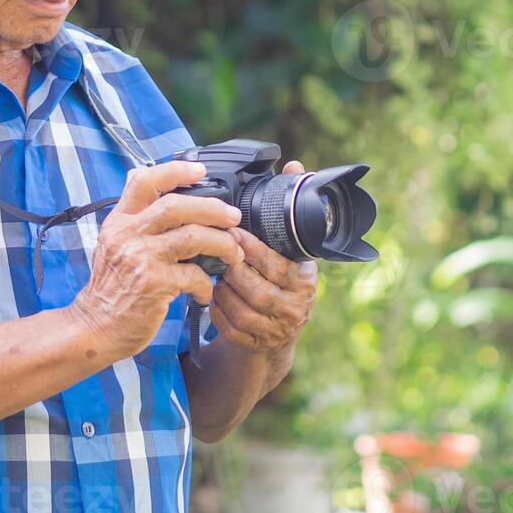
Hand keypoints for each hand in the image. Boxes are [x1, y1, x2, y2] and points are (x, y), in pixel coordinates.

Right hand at [68, 160, 244, 360]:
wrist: (94, 327)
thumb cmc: (110, 287)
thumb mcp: (111, 242)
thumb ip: (131, 215)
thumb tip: (143, 177)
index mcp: (119, 222)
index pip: (143, 181)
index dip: (174, 170)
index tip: (200, 170)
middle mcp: (127, 235)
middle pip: (176, 205)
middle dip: (212, 208)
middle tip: (233, 217)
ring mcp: (140, 259)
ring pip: (192, 237)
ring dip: (221, 243)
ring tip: (234, 253)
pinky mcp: (154, 285)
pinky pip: (193, 275)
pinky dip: (207, 283)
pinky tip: (207, 290)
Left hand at [210, 160, 318, 357]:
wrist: (276, 336)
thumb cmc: (277, 280)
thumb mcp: (287, 249)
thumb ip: (285, 210)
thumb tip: (293, 166)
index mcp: (305, 280)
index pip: (279, 265)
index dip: (254, 249)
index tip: (232, 232)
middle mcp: (296, 307)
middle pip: (259, 289)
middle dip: (233, 269)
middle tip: (213, 250)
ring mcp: (276, 330)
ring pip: (242, 309)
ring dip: (221, 289)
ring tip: (208, 270)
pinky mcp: (256, 346)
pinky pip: (230, 328)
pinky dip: (216, 310)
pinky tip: (208, 294)